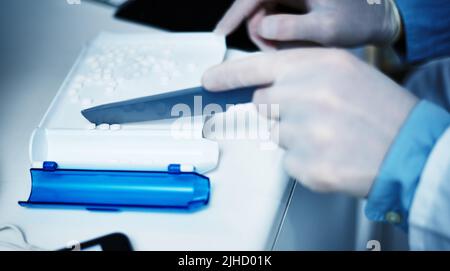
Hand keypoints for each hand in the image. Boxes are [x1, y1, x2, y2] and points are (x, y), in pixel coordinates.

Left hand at [202, 49, 416, 196]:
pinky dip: (305, 161)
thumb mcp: (343, 74)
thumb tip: (265, 87)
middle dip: (280, 110)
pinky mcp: (306, 165)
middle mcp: (307, 95)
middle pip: (263, 103)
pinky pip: (288, 162)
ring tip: (330, 135)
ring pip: (275, 134)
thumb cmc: (381, 111)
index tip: (209, 82)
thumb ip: (301, 75)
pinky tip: (331, 154)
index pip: (257, 67)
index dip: (229, 75)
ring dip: (295, 136)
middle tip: (315, 116)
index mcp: (318, 66)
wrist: (410, 149)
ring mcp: (304, 132)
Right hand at [215, 0, 401, 49]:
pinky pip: (274, 19)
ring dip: (271, 36)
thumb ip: (293, 27)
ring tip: (293, 48)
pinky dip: (279, 34)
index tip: (220, 34)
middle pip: (255, 8)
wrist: (375, 18)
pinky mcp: (293, 2)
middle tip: (276, 52)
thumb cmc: (357, 19)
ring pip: (263, 15)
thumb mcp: (327, 28)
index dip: (234, 14)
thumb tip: (262, 29)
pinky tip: (295, 42)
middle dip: (260, 32)